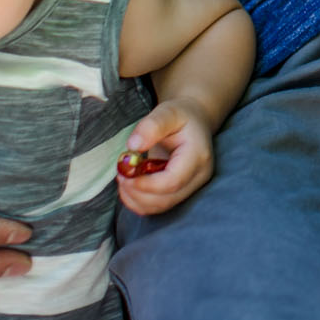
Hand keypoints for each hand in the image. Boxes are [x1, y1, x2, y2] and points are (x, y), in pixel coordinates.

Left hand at [117, 98, 216, 215]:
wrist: (194, 122)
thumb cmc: (181, 116)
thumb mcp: (167, 112)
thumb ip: (151, 126)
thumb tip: (133, 146)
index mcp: (198, 156)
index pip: (172, 181)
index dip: (146, 184)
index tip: (125, 174)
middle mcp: (199, 176)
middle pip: (166, 199)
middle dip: (137, 192)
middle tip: (120, 175)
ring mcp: (191, 188)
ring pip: (160, 206)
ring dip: (136, 198)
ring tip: (124, 178)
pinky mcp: (181, 193)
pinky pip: (157, 207)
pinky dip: (139, 201)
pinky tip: (130, 186)